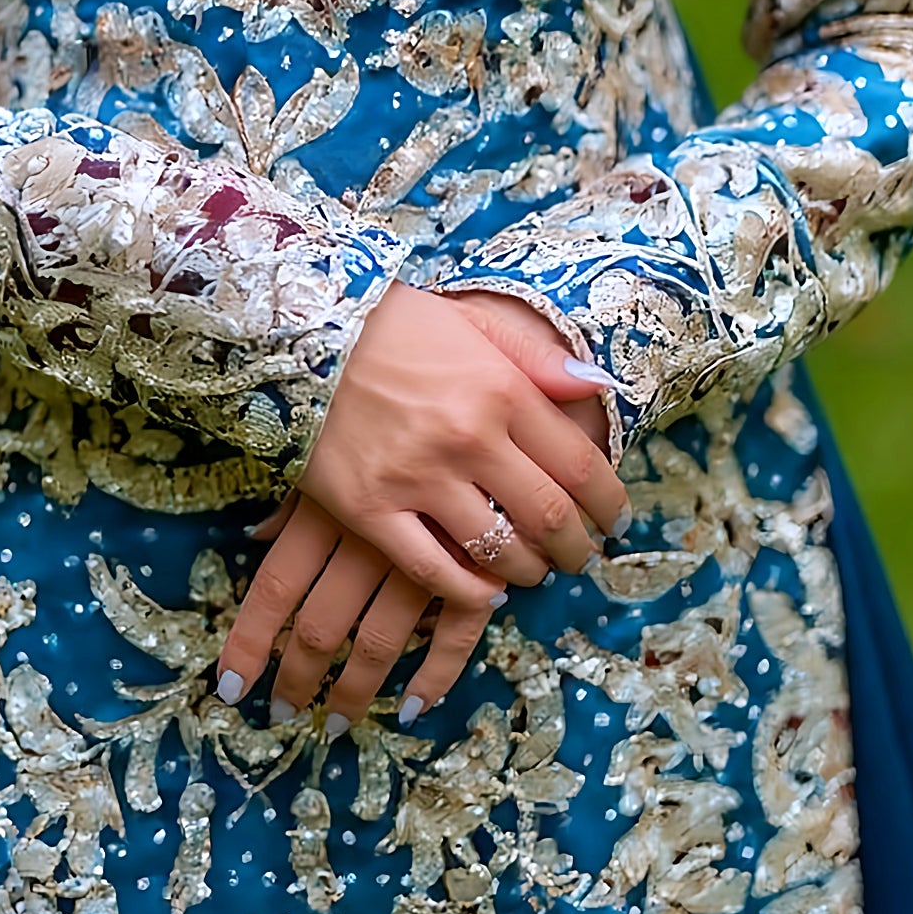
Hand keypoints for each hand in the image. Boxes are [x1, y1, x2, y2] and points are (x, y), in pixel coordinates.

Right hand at [300, 281, 626, 595]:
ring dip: (528, 572)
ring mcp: (417, 478)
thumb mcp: (471, 321)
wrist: (297, 333)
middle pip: (548, 516)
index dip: (608, 504)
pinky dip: (467, 591)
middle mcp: (468, 438)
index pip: (579, 464)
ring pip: (497, 549)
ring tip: (533, 573)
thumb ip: (538, 358)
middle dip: (575, 548)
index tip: (615, 521)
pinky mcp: (369, 509)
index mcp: (501, 390)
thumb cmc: (390, 326)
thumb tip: (601, 389)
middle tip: (580, 558)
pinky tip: (484, 592)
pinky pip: (431, 569)